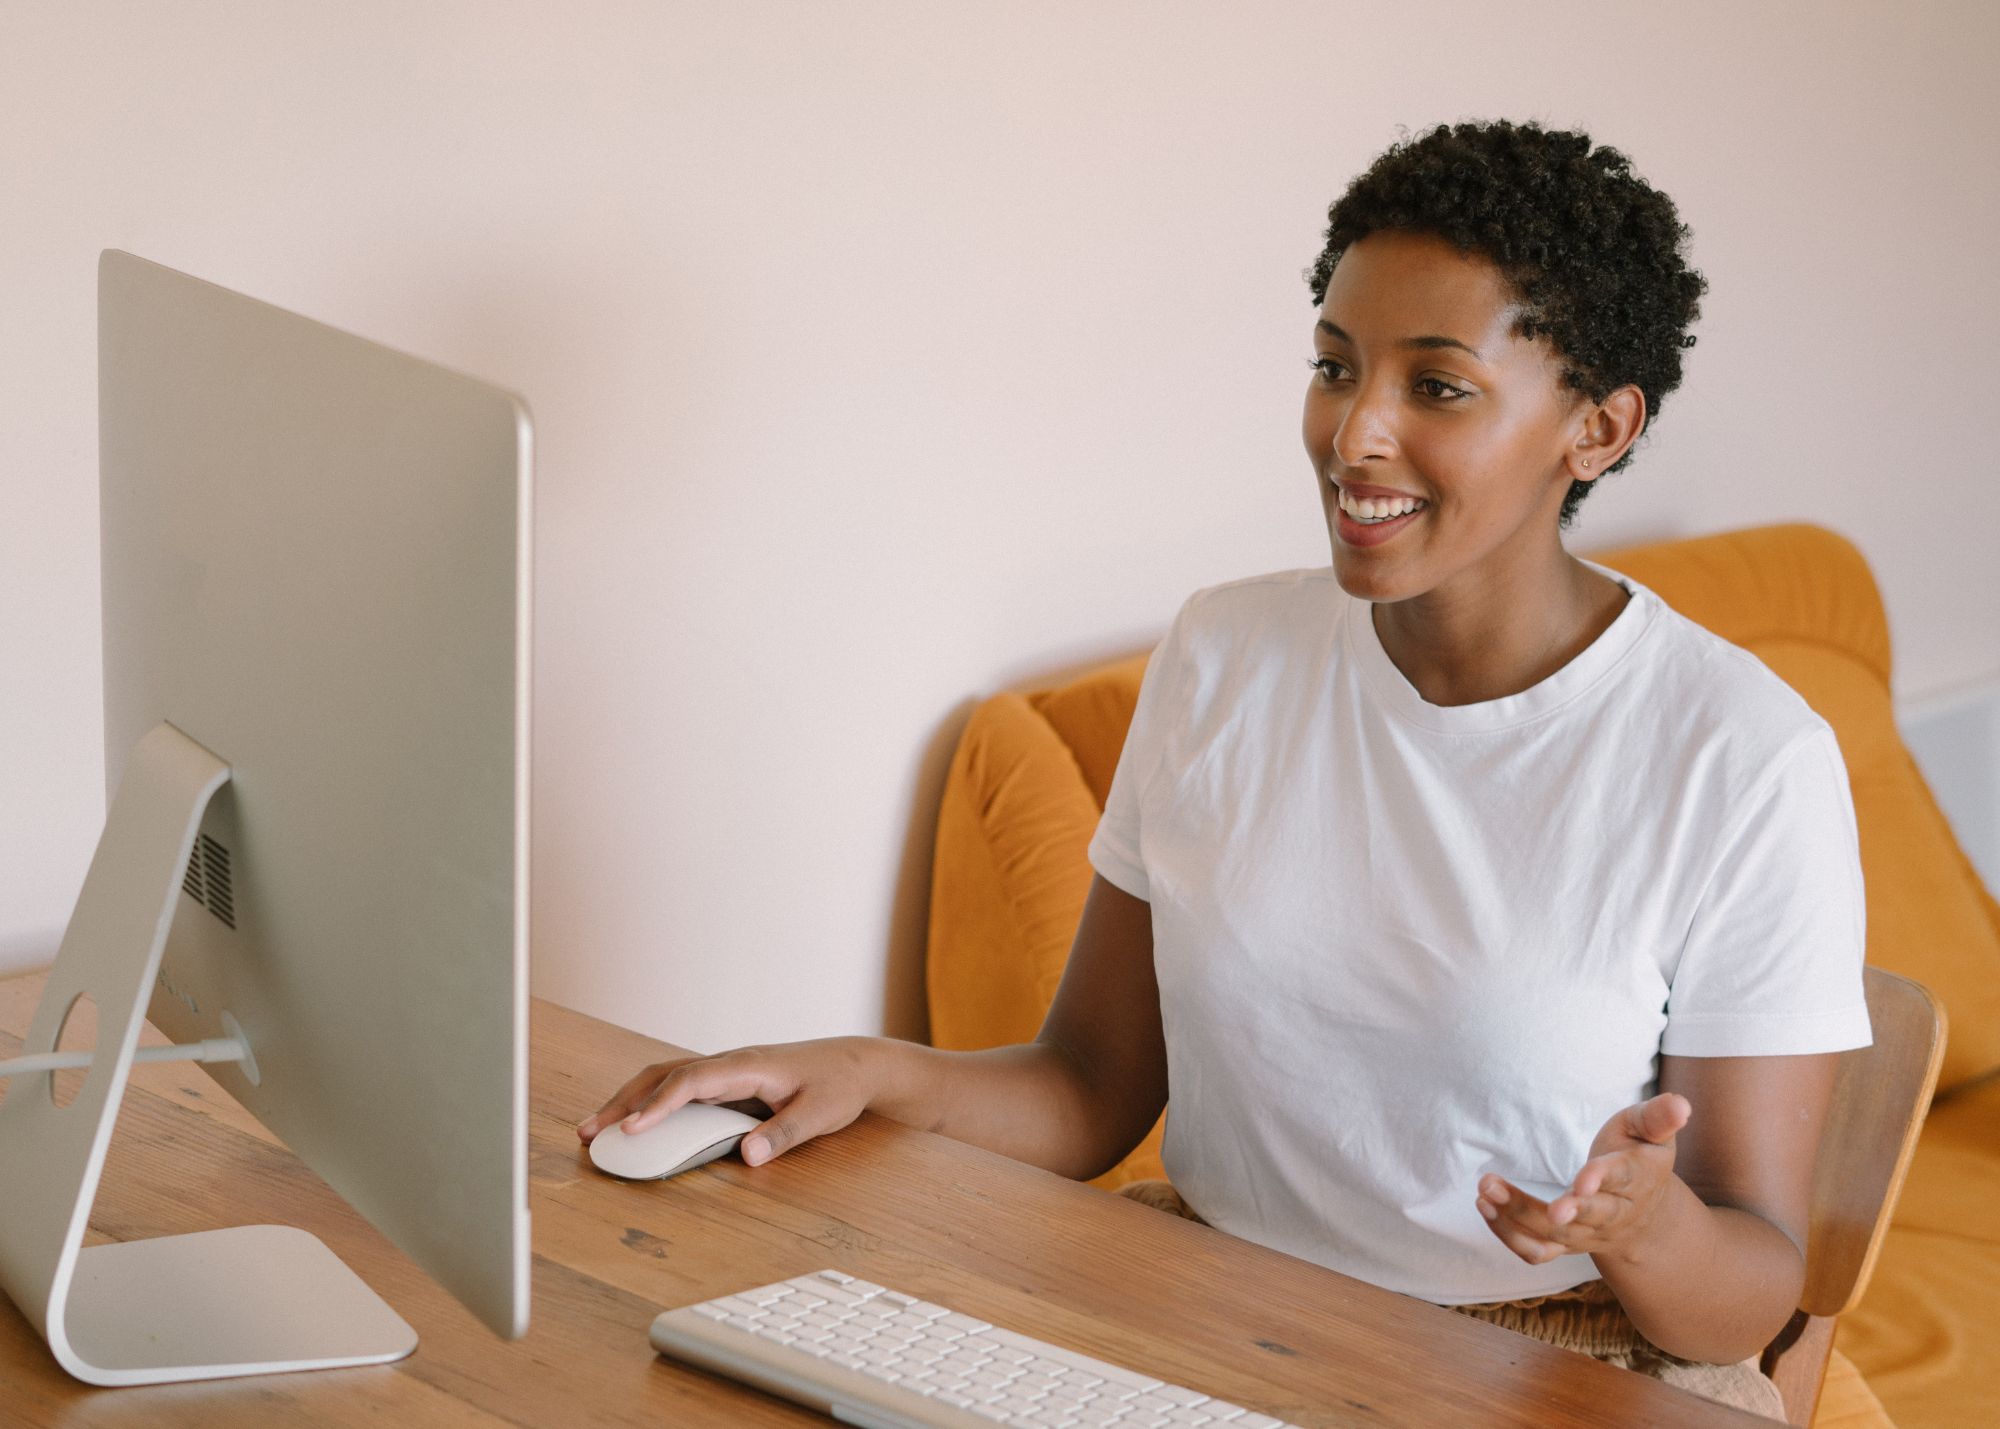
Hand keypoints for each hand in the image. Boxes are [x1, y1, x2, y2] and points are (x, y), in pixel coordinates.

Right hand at [576, 1037, 883, 1166]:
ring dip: (629, 1102)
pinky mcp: (727, 1084)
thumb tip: (748, 1156)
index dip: (659, 1105)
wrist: (856, 1064)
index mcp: (748, 1066)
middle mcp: (730, 1064)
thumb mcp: (820, 1113)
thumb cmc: (839, 1085)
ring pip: (665, 1080)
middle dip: (623, 1103)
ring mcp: (726, 1073)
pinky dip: (649, 1104)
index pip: (692, 1080)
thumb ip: (785, 1134)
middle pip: (664, 1076)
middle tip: (588, 1132)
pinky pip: (679, 1090)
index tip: (630, 1129)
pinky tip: (632, 1125)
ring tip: (594, 1131)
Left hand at [1475, 1092, 1689, 1265]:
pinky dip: (1508, 1235)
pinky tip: (1485, 1207)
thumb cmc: (1640, 1156)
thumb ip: (1659, 1116)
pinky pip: (1536, 1252)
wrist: (1646, 1214)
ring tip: (1485, 1190)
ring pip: (1554, 1236)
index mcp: (1638, 1180)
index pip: (1620, 1180)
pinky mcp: (1565, 1245)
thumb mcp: (1651, 1131)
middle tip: (1510, 1192)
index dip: (1600, 1179)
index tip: (1579, 1180)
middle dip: (1553, 1210)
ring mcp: (1589, 1235)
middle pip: (1586, 1217)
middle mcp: (1615, 1214)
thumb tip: (1681, 1104)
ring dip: (1516, 1215)